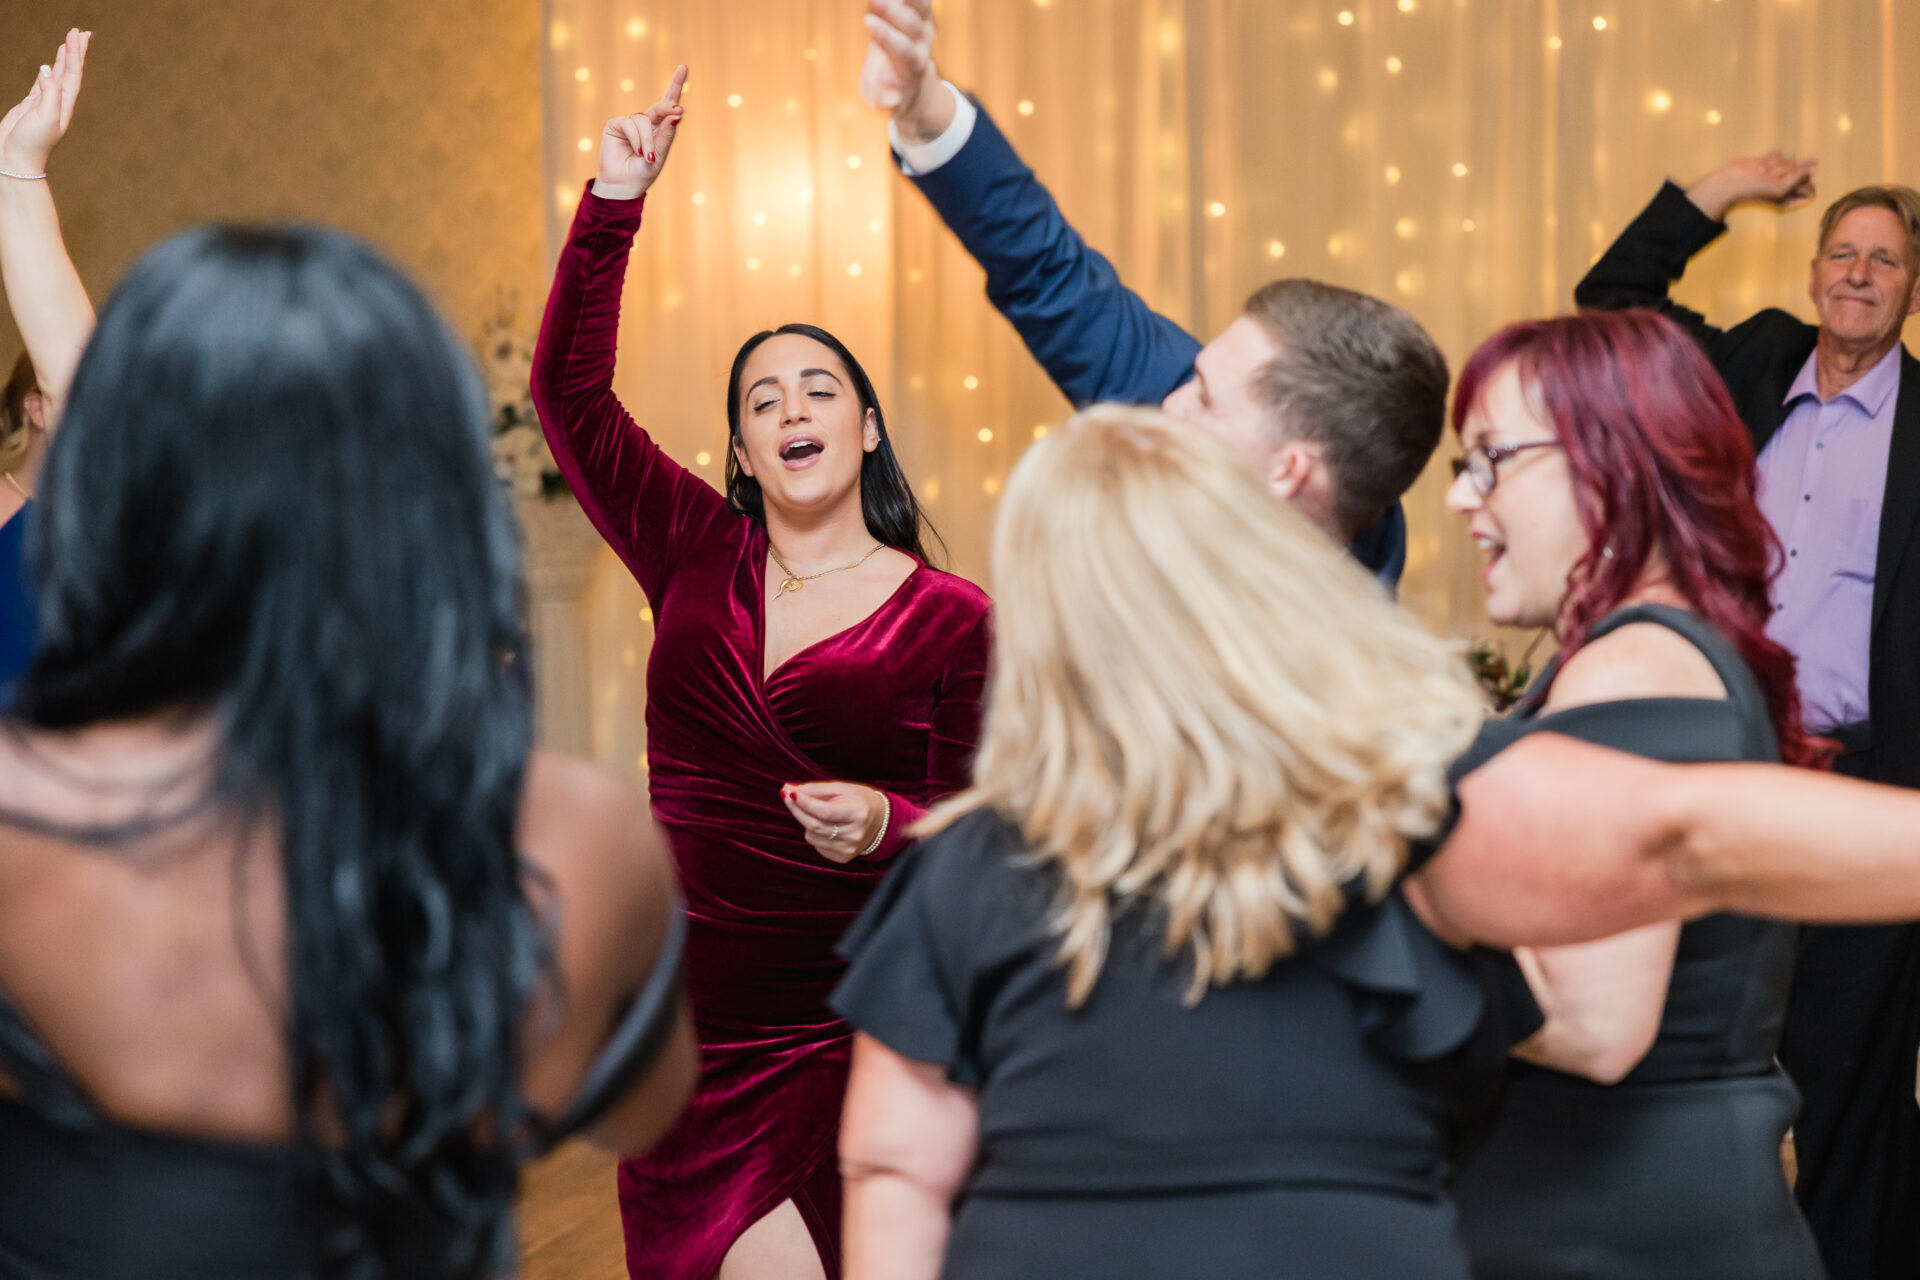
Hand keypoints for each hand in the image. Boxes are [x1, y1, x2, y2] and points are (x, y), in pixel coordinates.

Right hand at [0, 28, 87, 177]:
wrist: (16, 160)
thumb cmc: (32, 143)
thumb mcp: (45, 117)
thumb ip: (49, 93)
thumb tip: (48, 70)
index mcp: (65, 104)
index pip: (73, 73)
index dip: (76, 53)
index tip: (78, 35)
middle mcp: (58, 102)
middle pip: (70, 71)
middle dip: (75, 51)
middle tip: (80, 32)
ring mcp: (44, 103)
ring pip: (57, 75)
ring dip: (63, 59)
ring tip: (69, 43)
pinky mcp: (30, 106)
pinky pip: (42, 83)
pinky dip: (47, 71)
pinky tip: (49, 66)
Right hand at [595, 64, 686, 200]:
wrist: (622, 186)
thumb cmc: (643, 173)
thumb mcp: (659, 155)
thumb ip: (667, 134)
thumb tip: (678, 113)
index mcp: (661, 129)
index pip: (670, 105)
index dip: (675, 85)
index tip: (683, 67)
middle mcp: (647, 123)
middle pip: (660, 106)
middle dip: (668, 107)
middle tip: (677, 111)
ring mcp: (631, 123)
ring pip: (644, 120)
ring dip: (648, 139)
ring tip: (647, 156)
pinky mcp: (616, 125)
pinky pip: (630, 124)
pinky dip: (636, 138)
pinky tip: (636, 151)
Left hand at [782, 781, 888, 863]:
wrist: (882, 822)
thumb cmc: (860, 800)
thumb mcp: (842, 788)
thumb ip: (816, 789)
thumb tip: (788, 789)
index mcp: (858, 813)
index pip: (825, 811)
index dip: (805, 802)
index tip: (789, 791)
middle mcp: (854, 834)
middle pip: (814, 825)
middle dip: (797, 809)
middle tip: (787, 794)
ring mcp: (848, 849)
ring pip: (812, 836)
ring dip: (806, 821)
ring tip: (817, 811)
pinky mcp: (842, 858)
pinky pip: (817, 844)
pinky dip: (815, 833)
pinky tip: (826, 825)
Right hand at [860, 0, 952, 146]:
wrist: (905, 75)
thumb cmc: (886, 88)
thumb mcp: (880, 100)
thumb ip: (882, 100)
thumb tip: (892, 100)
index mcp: (912, 67)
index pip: (902, 50)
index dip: (886, 36)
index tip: (868, 22)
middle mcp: (922, 44)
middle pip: (911, 25)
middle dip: (892, 12)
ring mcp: (925, 25)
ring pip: (921, 6)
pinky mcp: (922, 11)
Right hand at [1685, 151, 1816, 222]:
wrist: (1733, 181)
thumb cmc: (1755, 189)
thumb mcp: (1781, 188)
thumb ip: (1800, 178)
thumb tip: (1815, 166)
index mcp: (1791, 196)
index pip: (1809, 187)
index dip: (1801, 183)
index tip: (1787, 184)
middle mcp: (1787, 184)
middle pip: (1801, 171)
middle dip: (1786, 172)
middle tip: (1771, 178)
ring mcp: (1779, 172)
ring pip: (1790, 160)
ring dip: (1776, 165)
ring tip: (1763, 172)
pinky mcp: (1771, 161)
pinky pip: (1779, 153)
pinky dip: (1770, 158)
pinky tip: (1760, 165)